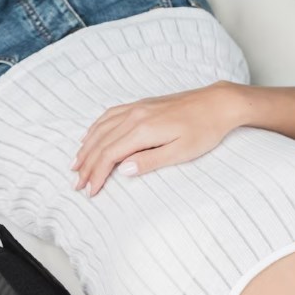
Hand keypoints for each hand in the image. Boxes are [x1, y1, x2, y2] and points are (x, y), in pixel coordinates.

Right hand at [72, 81, 244, 195]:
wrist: (218, 103)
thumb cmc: (204, 130)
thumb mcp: (181, 152)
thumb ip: (150, 161)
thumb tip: (123, 170)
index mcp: (143, 130)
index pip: (109, 155)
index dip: (97, 175)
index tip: (91, 192)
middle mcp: (134, 116)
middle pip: (100, 143)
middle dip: (86, 165)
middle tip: (76, 185)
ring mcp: (136, 108)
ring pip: (101, 129)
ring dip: (86, 148)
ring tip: (76, 165)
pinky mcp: (140, 105)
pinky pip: (109, 116)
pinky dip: (95, 129)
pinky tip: (89, 138)